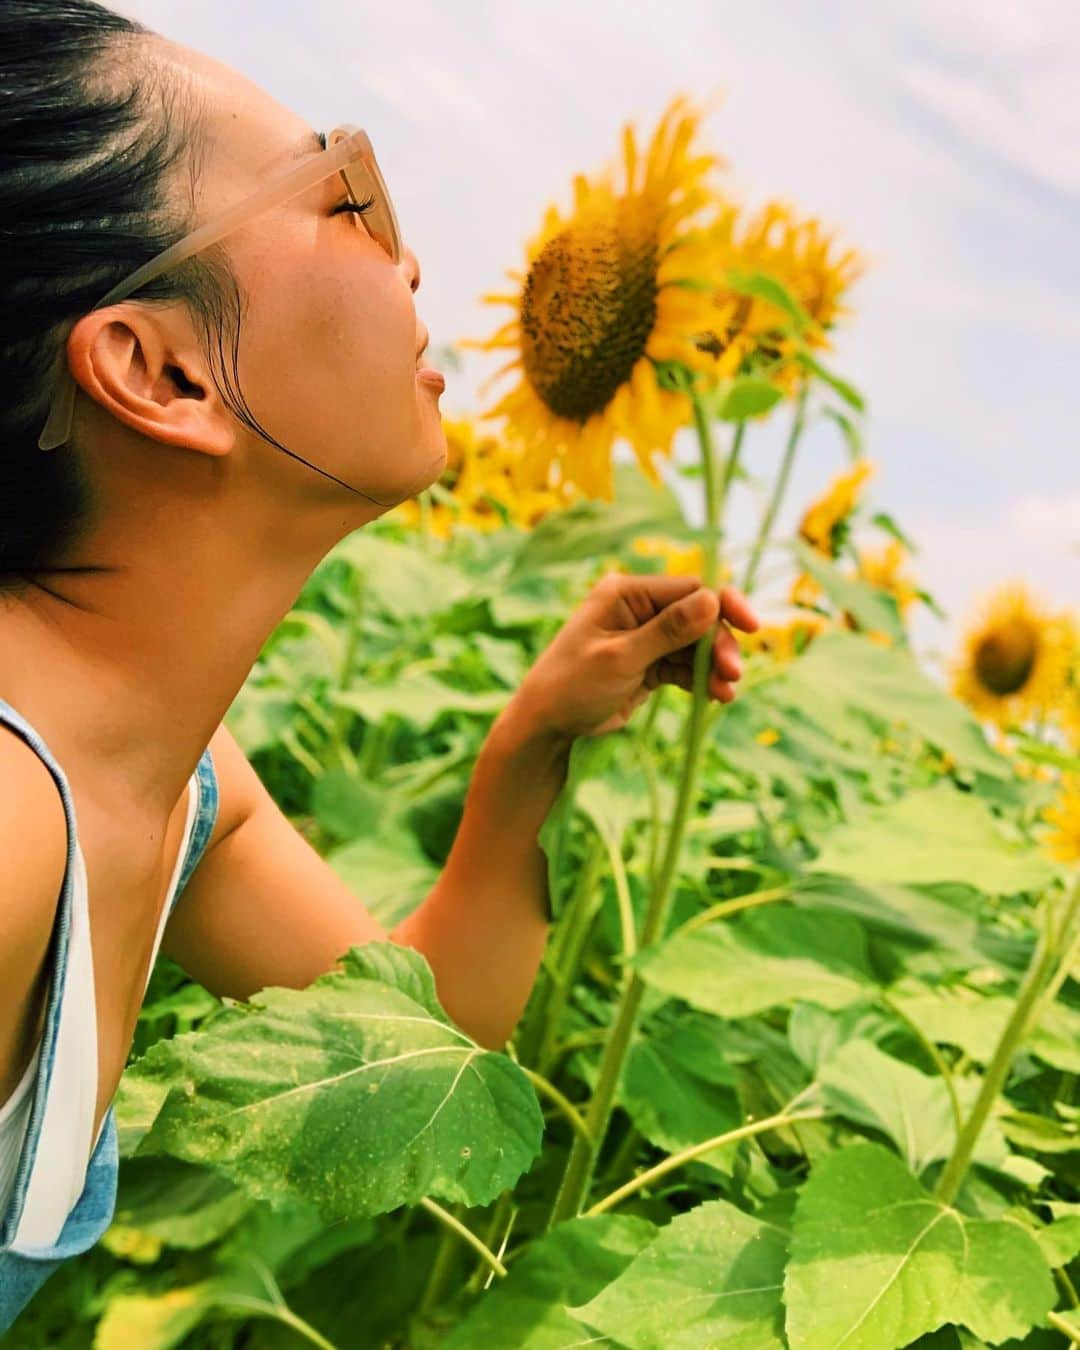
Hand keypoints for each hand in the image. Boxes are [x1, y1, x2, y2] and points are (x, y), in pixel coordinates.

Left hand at [514, 570, 760, 740]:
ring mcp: (645, 637)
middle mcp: (638, 609)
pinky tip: (717, 697)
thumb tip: (713, 599)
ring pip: (695, 645)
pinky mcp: (649, 664)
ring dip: (714, 667)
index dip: (723, 606)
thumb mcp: (621, 658)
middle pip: (698, 618)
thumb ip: (668, 630)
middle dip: (718, 645)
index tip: (751, 627)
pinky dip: (702, 680)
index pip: (688, 589)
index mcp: (626, 593)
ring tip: (726, 692)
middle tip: (732, 675)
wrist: (547, 726)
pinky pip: (685, 667)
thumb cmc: (572, 685)